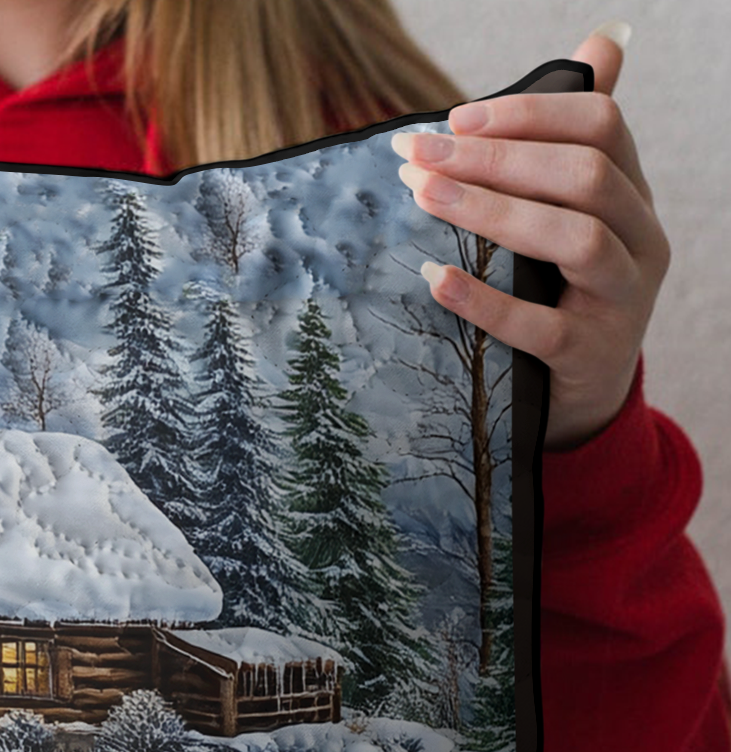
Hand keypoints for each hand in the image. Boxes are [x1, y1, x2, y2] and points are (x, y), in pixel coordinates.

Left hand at [391, 24, 668, 450]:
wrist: (581, 398)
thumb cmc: (562, 297)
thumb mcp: (570, 220)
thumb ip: (569, 144)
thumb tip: (599, 44)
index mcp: (632, 197)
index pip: (600, 127)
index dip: (528, 115)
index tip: (454, 119)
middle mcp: (640, 240)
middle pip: (584, 175)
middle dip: (497, 157)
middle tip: (419, 155)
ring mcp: (621, 300)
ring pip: (576, 239)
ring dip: (494, 212)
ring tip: (424, 197)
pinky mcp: (589, 355)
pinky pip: (540, 325)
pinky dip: (484, 300)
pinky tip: (434, 278)